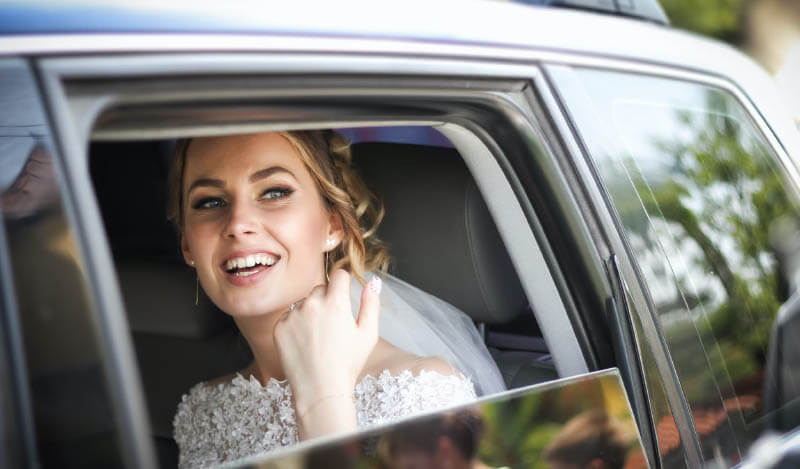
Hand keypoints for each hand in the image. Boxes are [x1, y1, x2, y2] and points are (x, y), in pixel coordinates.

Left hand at [273, 269, 381, 407]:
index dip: (343, 284)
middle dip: (327, 300)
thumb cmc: (347, 365)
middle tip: (332, 325)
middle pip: (320, 288)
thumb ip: (371, 303)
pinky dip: (295, 325)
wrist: (320, 391)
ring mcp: (292, 315)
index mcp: (336, 303)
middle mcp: (312, 304)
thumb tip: (373, 281)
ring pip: (303, 303)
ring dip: (310, 312)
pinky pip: (288, 317)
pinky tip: (304, 344)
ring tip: (318, 338)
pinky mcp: (279, 328)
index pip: (338, 275)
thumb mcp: (368, 334)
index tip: (343, 295)